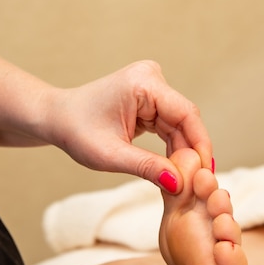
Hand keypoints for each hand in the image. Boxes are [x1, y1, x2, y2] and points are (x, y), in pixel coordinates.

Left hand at [43, 60, 211, 192]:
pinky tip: (174, 170)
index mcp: (143, 83)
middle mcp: (152, 79)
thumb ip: (147, 168)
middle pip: (186, 121)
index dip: (200, 145)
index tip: (206, 173)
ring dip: (183, 154)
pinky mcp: (151, 100)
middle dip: (191, 153)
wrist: (57, 118)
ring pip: (180, 126)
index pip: (186, 114)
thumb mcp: (110, 155)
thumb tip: (179, 184)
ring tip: (184, 181)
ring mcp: (152, 88)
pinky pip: (170, 127)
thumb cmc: (76, 132)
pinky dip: (172, 149)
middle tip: (196, 185)